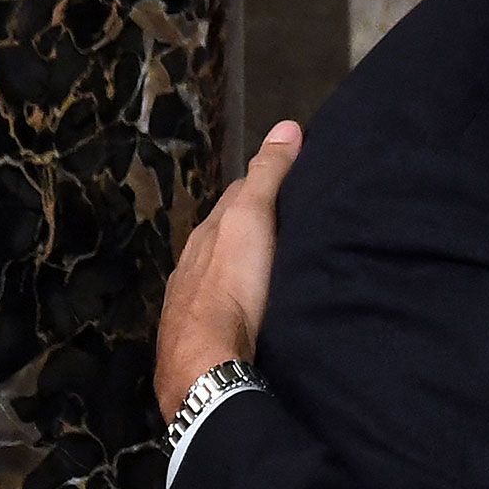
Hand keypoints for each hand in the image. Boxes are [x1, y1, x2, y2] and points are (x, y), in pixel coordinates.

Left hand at [154, 121, 302, 418]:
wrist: (206, 363)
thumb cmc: (232, 285)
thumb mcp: (253, 220)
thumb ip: (268, 176)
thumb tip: (288, 125)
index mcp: (209, 232)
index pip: (237, 196)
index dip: (264, 185)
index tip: (295, 182)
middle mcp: (195, 261)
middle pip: (229, 235)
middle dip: (256, 227)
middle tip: (296, 225)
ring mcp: (192, 300)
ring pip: (224, 271)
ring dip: (248, 266)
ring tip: (281, 269)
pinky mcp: (200, 336)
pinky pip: (225, 305)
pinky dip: (242, 298)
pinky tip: (257, 309)